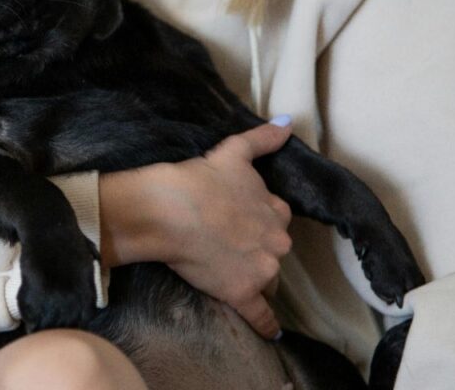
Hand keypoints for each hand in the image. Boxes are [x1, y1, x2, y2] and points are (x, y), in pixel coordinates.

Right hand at [99, 120, 293, 338]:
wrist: (169, 210)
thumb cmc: (198, 179)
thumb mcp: (233, 152)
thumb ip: (262, 138)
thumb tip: (286, 122)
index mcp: (275, 210)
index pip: (276, 218)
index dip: (258, 218)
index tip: (240, 217)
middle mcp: (275, 241)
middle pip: (274, 249)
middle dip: (257, 247)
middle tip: (230, 242)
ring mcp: (260, 269)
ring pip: (268, 278)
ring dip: (257, 277)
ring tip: (234, 274)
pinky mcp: (241, 293)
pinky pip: (260, 314)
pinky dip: (266, 323)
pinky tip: (271, 331)